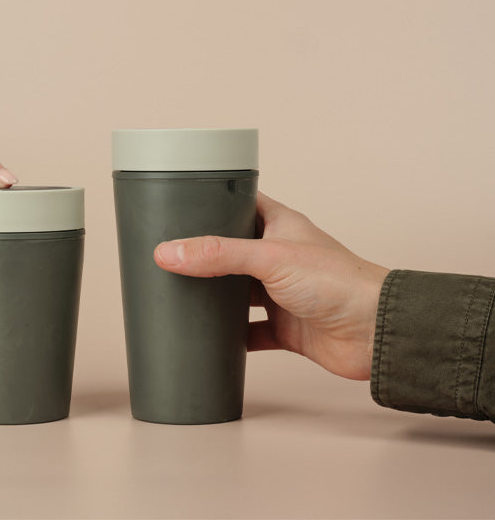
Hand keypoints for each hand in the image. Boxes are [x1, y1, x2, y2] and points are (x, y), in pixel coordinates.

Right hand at [154, 193, 388, 379]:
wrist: (375, 333)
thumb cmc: (338, 282)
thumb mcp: (269, 258)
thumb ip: (217, 254)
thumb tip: (168, 252)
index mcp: (280, 226)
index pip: (241, 204)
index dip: (213, 203)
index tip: (180, 205)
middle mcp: (279, 258)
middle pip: (232, 253)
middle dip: (205, 257)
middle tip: (169, 256)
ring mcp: (281, 294)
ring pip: (237, 294)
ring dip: (215, 299)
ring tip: (179, 296)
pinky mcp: (284, 328)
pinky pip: (249, 333)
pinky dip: (230, 338)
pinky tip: (210, 339)